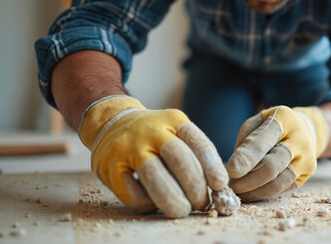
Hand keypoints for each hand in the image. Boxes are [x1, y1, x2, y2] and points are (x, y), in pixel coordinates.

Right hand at [79, 95, 227, 217]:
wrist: (113, 123)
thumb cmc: (155, 136)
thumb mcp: (176, 132)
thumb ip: (194, 155)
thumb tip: (218, 189)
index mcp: (174, 120)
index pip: (198, 142)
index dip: (212, 165)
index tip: (220, 185)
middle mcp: (151, 130)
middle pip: (178, 158)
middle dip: (194, 185)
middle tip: (202, 203)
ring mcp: (128, 147)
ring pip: (153, 175)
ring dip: (172, 198)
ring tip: (182, 210)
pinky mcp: (109, 165)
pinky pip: (131, 190)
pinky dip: (147, 202)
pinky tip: (156, 204)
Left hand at [226, 105, 328, 200]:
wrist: (306, 128)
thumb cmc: (274, 125)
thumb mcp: (258, 121)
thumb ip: (246, 140)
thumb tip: (236, 167)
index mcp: (283, 119)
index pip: (263, 140)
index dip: (246, 157)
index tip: (230, 170)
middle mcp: (299, 139)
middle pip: (272, 166)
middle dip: (248, 180)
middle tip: (231, 186)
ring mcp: (306, 158)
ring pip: (278, 182)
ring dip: (254, 190)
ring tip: (238, 191)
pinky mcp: (307, 173)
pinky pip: (283, 188)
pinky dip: (263, 193)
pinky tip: (250, 192)